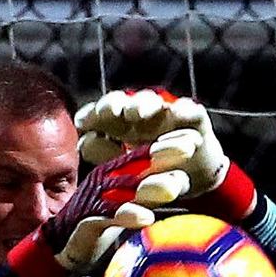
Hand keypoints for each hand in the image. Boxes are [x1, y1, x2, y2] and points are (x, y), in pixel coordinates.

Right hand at [39, 144, 190, 273]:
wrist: (63, 244)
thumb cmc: (101, 221)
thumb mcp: (130, 201)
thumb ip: (149, 191)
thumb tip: (180, 180)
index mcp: (118, 172)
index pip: (144, 155)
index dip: (168, 144)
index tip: (194, 138)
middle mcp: (108, 180)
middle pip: (138, 165)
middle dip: (164, 154)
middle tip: (189, 146)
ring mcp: (98, 198)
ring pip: (127, 189)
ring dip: (151, 187)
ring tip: (174, 188)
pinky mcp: (89, 218)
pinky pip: (110, 216)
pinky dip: (127, 216)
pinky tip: (145, 218)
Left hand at [75, 87, 257, 223]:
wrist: (191, 175)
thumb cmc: (151, 170)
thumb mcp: (126, 170)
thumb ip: (104, 155)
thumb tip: (83, 141)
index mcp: (118, 125)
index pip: (100, 113)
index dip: (91, 115)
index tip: (82, 122)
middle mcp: (140, 114)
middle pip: (122, 102)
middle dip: (114, 104)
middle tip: (108, 111)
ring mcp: (166, 113)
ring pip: (152, 101)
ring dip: (143, 104)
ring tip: (136, 113)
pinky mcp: (193, 118)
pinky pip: (189, 110)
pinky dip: (184, 109)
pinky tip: (177, 113)